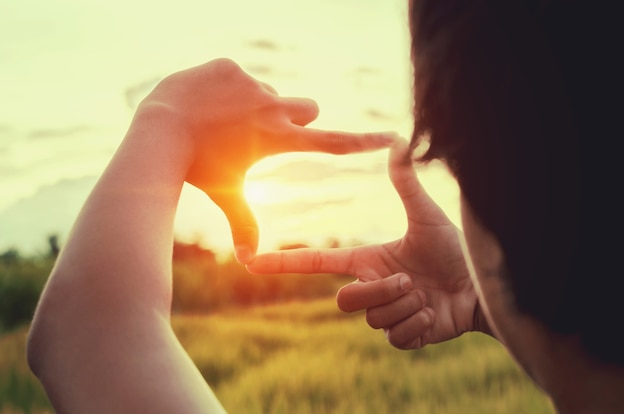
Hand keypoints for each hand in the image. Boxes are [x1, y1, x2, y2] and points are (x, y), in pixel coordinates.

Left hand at [135, 58, 396, 263]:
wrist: (160, 131)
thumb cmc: (196, 167)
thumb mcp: (226, 193)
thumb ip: (242, 224)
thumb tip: (248, 263)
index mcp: (279, 139)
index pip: (333, 142)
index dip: (364, 142)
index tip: (391, 137)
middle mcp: (274, 108)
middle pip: (309, 109)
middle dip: (297, 119)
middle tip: (261, 130)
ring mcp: (252, 83)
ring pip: (268, 94)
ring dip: (255, 105)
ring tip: (221, 120)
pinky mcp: (229, 66)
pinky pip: (237, 77)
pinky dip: (226, 90)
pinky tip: (204, 103)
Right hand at [248, 139, 483, 348]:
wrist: (481, 287)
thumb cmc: (454, 250)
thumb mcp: (427, 217)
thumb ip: (406, 184)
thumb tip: (398, 140)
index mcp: (367, 260)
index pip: (317, 262)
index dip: (284, 262)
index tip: (252, 261)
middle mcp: (370, 287)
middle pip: (346, 301)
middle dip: (380, 291)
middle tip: (410, 281)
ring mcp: (384, 315)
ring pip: (373, 319)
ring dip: (406, 305)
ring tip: (427, 295)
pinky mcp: (402, 336)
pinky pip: (394, 338)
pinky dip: (418, 324)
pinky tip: (434, 315)